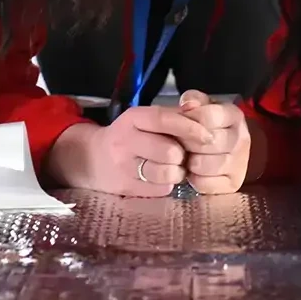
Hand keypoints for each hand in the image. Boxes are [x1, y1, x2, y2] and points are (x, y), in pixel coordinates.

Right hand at [45, 106, 215, 197]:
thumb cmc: (130, 135)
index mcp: (133, 118)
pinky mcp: (125, 188)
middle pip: (169, 151)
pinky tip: (162, 178)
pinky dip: (168, 185)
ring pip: (166, 174)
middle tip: (182, 154)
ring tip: (173, 167)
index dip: (189, 128)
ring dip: (177, 172)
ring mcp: (123, 167)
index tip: (208, 136)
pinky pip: (161, 190)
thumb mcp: (146, 119)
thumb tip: (199, 109)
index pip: (164, 120)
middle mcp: (124, 141)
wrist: (92, 158)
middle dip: (183, 155)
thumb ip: (174, 114)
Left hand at [177, 90, 250, 193]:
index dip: (189, 121)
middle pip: (205, 142)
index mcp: (234, 115)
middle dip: (188, 144)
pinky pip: (205, 184)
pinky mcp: (233, 184)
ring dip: (190, 162)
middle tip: (183, 144)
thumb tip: (187, 104)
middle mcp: (242, 138)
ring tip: (189, 158)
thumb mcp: (202, 106)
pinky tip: (195, 172)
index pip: (208, 116)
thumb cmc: (208, 125)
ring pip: (204, 165)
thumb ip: (193, 99)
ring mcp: (240, 163)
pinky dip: (195, 180)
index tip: (181, 125)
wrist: (230, 149)